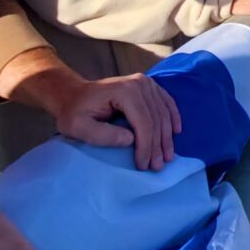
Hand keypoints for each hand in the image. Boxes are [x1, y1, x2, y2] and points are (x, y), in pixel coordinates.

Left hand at [55, 73, 181, 170]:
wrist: (73, 94)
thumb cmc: (74, 112)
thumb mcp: (78, 127)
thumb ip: (103, 135)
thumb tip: (131, 140)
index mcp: (125, 91)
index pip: (143, 122)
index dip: (146, 146)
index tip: (143, 166)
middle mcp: (140, 83)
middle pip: (155, 119)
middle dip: (157, 145)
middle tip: (158, 166)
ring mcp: (146, 82)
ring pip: (163, 113)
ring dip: (167, 137)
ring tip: (166, 157)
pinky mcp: (149, 85)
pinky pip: (166, 102)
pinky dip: (173, 117)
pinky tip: (176, 132)